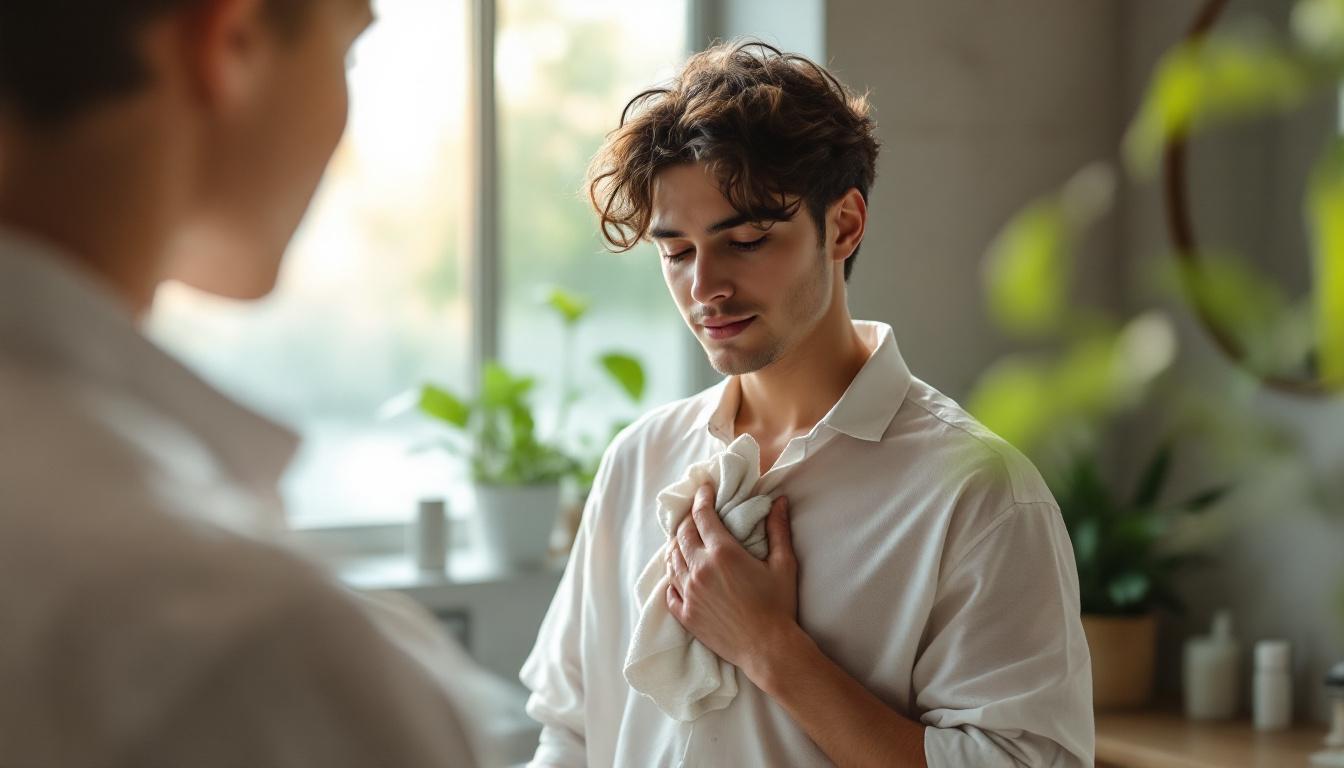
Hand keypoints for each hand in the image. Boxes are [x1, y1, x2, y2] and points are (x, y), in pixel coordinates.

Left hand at [665, 483, 798, 678]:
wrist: (768, 649)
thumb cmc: (779, 606)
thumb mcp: (784, 564)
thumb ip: (778, 529)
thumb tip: (778, 500)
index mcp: (723, 553)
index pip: (702, 515)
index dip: (702, 498)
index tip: (704, 489)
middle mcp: (699, 569)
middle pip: (682, 534)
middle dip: (688, 519)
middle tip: (695, 513)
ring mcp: (688, 593)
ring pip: (671, 559)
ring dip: (676, 545)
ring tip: (684, 539)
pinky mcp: (685, 614)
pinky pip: (669, 589)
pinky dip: (672, 577)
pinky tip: (678, 574)